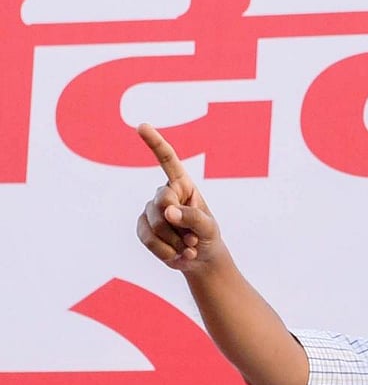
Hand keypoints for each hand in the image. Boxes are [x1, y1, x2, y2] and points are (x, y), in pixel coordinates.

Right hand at [136, 124, 222, 271]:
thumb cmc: (207, 236)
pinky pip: (147, 238)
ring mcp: (151, 209)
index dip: (154, 143)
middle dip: (179, 224)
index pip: (167, 160)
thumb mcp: (208, 227)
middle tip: (194, 239)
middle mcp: (165, 193)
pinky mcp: (142, 226)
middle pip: (162, 202)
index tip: (141, 126)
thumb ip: (192, 217)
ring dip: (175, 242)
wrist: (199, 258)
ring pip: (155, 224)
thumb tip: (167, 211)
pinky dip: (164, 251)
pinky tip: (176, 254)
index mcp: (183, 184)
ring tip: (189, 247)